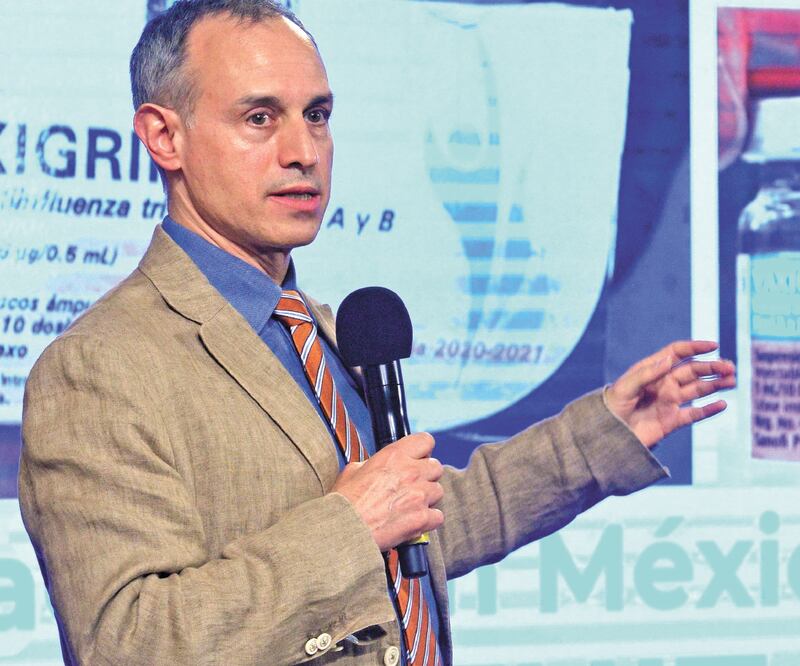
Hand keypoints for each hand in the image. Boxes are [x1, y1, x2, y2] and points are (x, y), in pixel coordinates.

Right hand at [331, 433, 444, 551]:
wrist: (344, 530)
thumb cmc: (344, 502)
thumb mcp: (354, 470)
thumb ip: (374, 463)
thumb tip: (379, 466)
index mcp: (394, 456)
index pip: (426, 441)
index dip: (423, 450)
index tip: (418, 458)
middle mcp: (410, 472)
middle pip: (436, 467)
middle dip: (426, 475)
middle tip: (412, 485)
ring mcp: (419, 495)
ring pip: (438, 491)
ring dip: (427, 498)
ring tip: (410, 505)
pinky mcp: (422, 518)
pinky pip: (438, 516)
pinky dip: (429, 520)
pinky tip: (414, 521)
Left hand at [605, 340, 735, 448]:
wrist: (607, 434)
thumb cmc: (611, 406)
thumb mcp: (625, 387)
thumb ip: (647, 374)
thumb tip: (668, 360)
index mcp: (652, 370)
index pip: (677, 353)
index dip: (695, 347)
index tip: (713, 345)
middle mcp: (663, 384)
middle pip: (693, 371)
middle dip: (712, 367)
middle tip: (730, 367)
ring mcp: (669, 402)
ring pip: (698, 390)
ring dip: (715, 384)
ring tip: (732, 380)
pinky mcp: (672, 421)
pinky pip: (695, 414)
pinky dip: (709, 409)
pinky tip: (722, 404)